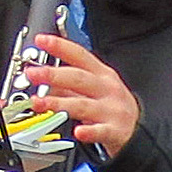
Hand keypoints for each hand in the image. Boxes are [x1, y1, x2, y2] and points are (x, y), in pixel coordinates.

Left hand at [22, 34, 140, 158]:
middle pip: (78, 78)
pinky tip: (78, 131)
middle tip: (32, 74)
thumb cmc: (113, 106)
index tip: (41, 40)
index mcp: (101, 74)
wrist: (139, 131)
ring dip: (59, 103)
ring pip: (83, 105)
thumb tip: (43, 80)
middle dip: (53, 75)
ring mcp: (111, 109)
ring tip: (39, 103)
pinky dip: (89, 132)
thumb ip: (68, 85)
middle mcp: (106, 89)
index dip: (60, 46)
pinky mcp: (115, 130)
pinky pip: (100, 131)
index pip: (80, 55)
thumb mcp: (94, 89)